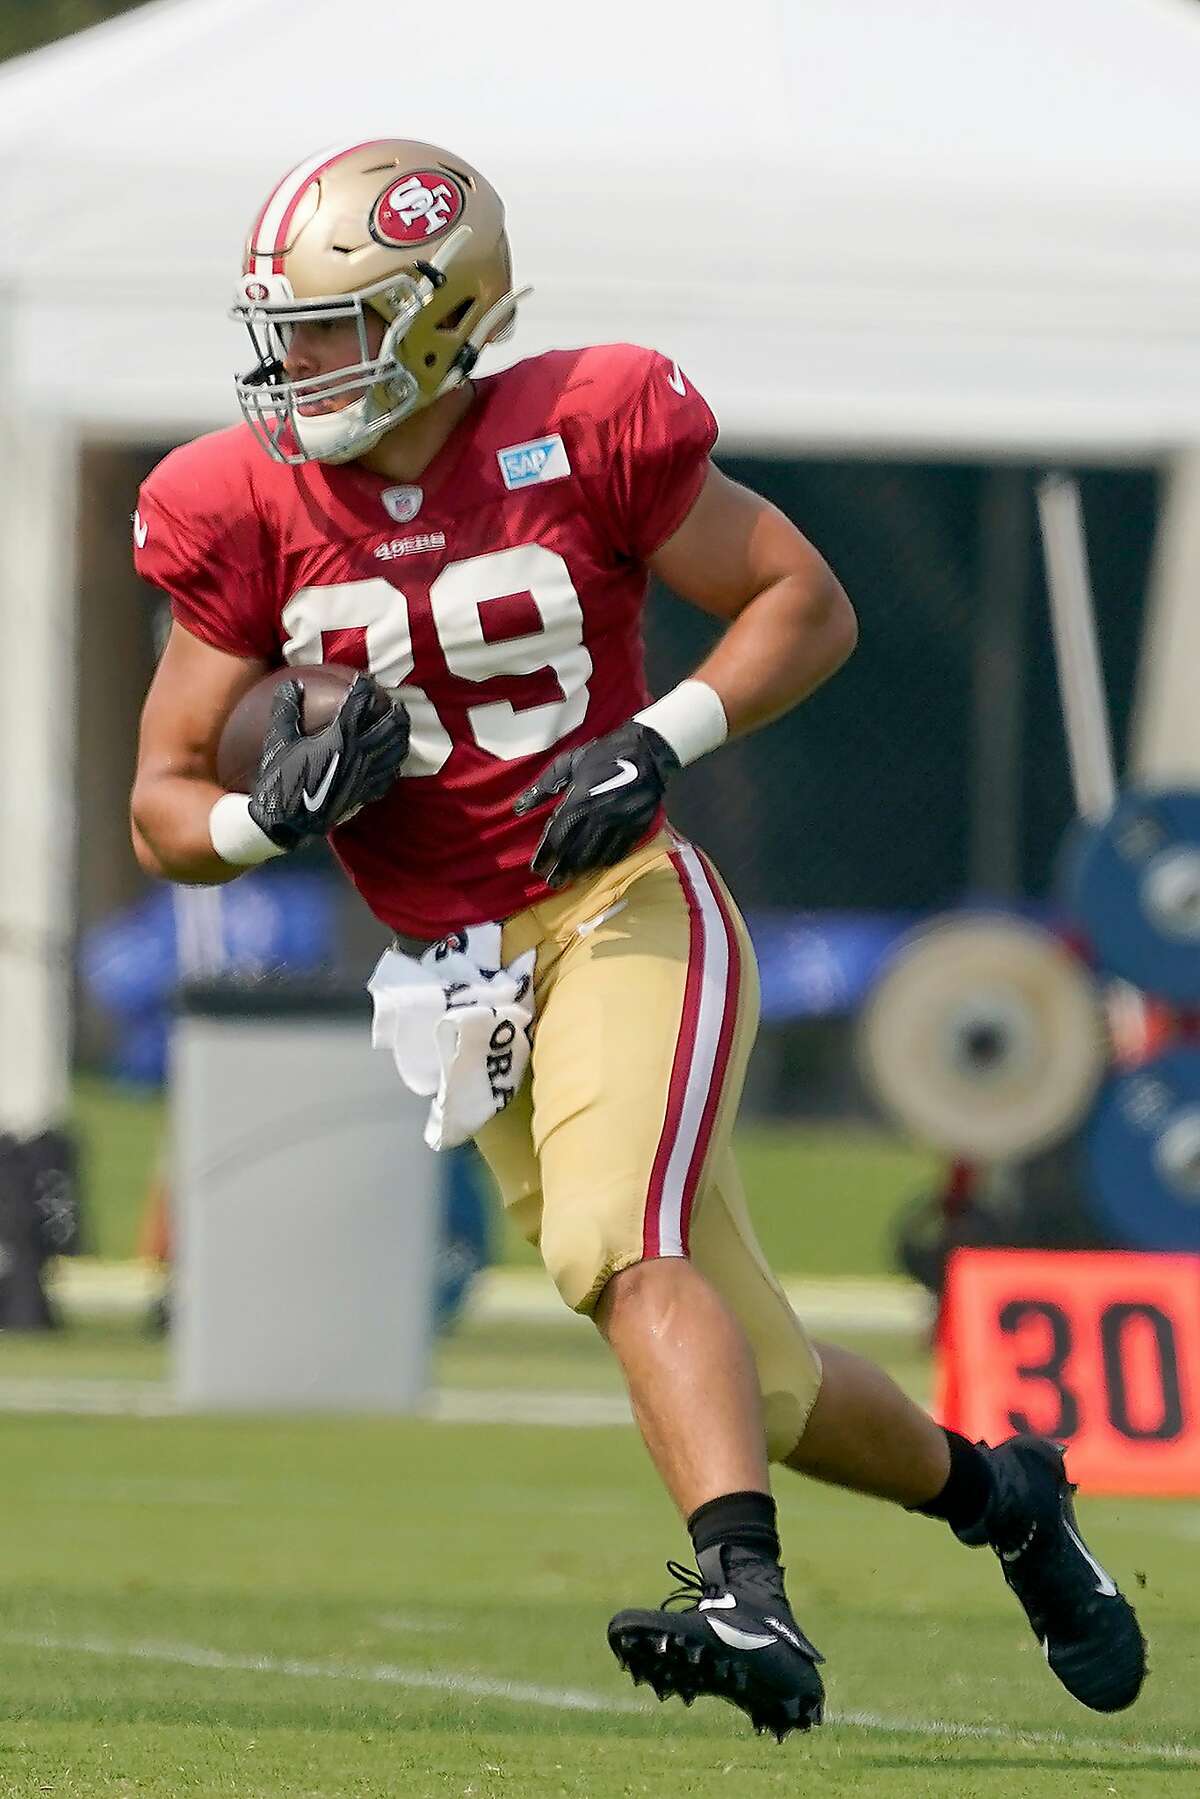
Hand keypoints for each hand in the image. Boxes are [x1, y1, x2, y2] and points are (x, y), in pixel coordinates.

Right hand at [248, 674, 409, 849]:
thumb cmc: (282, 777)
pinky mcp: (367, 792)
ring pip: (398, 749)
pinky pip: (390, 774)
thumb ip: (287, 709)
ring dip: (399, 734)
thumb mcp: (279, 739)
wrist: (288, 820)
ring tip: (395, 726)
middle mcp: (361, 753)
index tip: (363, 682)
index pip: (362, 702)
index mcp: (340, 736)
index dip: (365, 687)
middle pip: (392, 724)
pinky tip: (388, 759)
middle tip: (388, 702)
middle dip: (393, 709)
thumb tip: (293, 684)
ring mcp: (367, 774)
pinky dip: (393, 762)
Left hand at [514, 720, 678, 886]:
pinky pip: (617, 852)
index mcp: (579, 800)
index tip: (536, 868)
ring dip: (580, 871)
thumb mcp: (569, 762)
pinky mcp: (636, 828)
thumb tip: (519, 808)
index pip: (557, 836)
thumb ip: (544, 786)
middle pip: (575, 852)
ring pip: (596, 856)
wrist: (649, 751)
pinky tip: (595, 869)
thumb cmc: (605, 754)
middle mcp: (597, 817)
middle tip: (551, 883)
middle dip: (561, 870)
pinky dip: (604, 864)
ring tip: (569, 881)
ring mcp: (618, 824)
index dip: (545, 854)